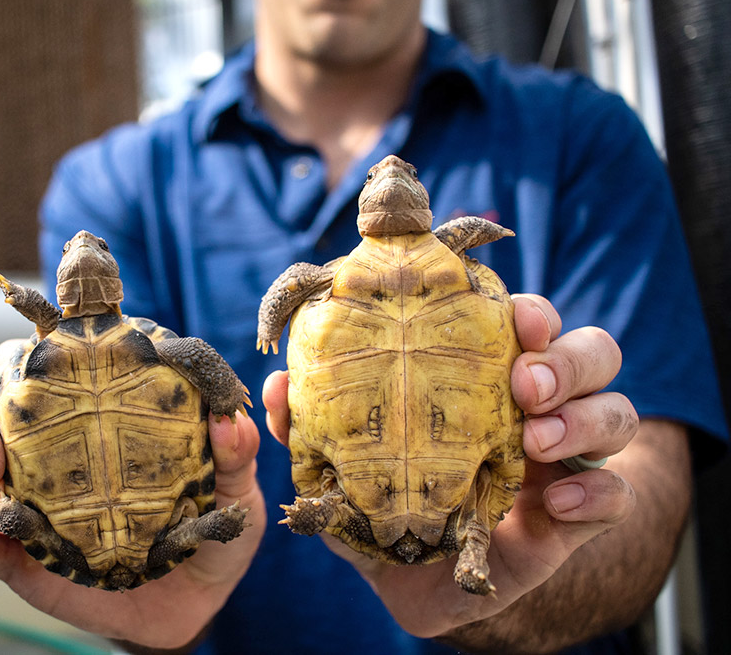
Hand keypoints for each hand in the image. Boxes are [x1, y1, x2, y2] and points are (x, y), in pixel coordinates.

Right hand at [0, 340, 265, 649]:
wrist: (196, 604)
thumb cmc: (206, 530)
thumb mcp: (231, 491)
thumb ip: (234, 455)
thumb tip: (228, 420)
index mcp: (80, 421)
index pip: (26, 374)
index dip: (10, 366)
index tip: (22, 376)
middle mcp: (36, 456)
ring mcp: (18, 506)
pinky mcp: (10, 556)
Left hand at [262, 294, 638, 637]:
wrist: (420, 581)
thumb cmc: (387, 504)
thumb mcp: (345, 466)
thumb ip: (311, 427)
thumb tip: (275, 385)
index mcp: (485, 378)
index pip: (526, 323)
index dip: (530, 311)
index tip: (513, 317)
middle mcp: (537, 407)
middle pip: (590, 352)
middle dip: (566, 358)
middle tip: (525, 383)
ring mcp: (565, 458)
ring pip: (617, 410)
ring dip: (584, 418)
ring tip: (538, 439)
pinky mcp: (580, 515)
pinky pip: (618, 493)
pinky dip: (598, 492)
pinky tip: (559, 505)